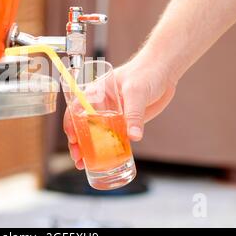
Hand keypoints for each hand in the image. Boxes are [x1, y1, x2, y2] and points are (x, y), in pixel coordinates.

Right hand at [63, 55, 177, 169]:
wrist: (164, 71)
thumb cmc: (145, 72)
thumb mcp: (136, 91)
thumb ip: (134, 114)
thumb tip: (134, 136)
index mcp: (96, 92)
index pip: (76, 108)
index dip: (71, 124)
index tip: (72, 138)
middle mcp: (101, 105)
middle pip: (83, 125)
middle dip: (78, 142)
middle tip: (77, 157)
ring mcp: (112, 115)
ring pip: (97, 134)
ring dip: (90, 149)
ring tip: (84, 164)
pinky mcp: (125, 122)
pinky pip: (114, 138)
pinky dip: (109, 150)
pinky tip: (105, 161)